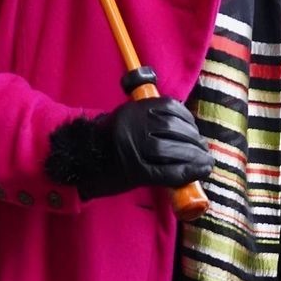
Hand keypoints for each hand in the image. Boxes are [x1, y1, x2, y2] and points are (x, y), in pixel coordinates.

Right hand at [45, 96, 213, 200]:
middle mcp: (132, 125)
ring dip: (194, 157)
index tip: (195, 129)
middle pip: (173, 129)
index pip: (169, 108)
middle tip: (203, 151)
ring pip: (172, 151)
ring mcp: (132, 148)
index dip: (188, 119)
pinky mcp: (133, 171)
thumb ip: (149, 121)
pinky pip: (166, 172)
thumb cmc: (105, 145)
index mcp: (132, 110)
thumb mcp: (125, 122)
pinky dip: (186, 173)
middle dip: (194, 140)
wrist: (76, 164)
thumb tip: (186, 132)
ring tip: (204, 163)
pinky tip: (198, 173)